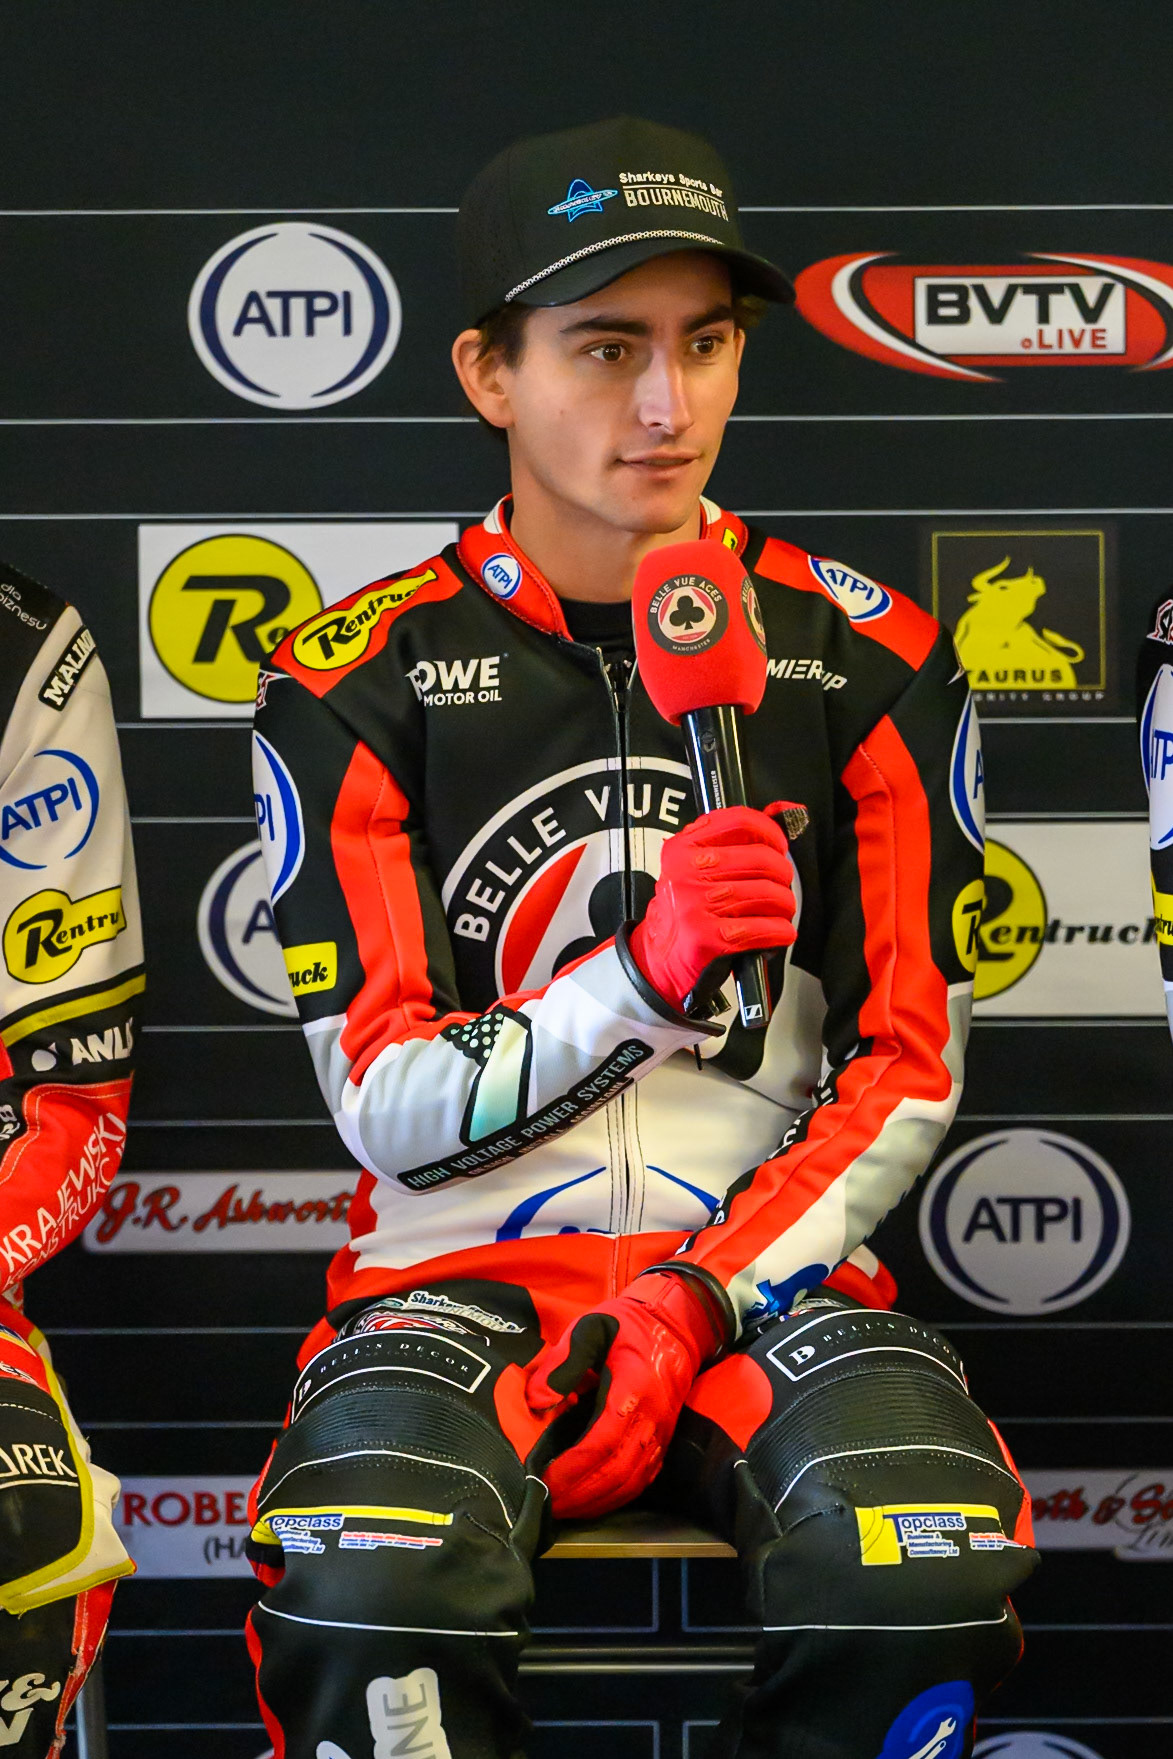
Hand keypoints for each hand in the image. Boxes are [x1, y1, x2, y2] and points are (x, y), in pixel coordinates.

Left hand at [525, 1270, 728, 1518]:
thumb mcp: (590, 1328)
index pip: (602, 1443)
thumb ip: (562, 1363)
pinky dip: (615, 1497)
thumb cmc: (626, 1326)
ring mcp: (660, 1435)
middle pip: (616, 1472)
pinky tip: (591, 1502)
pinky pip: (641, 1480)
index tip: (544, 1480)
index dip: (573, 1468)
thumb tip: (535, 1401)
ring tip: (563, 1508)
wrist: (674, 1326)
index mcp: (632, 1391)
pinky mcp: (663, 1442)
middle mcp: (651, 1420)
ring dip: (595, 1502)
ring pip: (630, 1483)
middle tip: (546, 1503)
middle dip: (579, 1494)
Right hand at [629, 806, 796, 1013]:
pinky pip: (763, 928)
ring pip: (769, 894)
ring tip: (779, 913)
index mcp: (683, 848)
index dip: (770, 833)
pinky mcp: (708, 937)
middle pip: (762, 860)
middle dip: (783, 876)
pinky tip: (778, 933)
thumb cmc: (684, 911)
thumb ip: (733, 840)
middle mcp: (686, 872)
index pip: (740, 822)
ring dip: (784, 907)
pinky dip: (780, 933)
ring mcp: (696, 904)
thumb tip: (782, 810)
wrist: (658, 958)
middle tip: (780, 887)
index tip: (778, 846)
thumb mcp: (695, 867)